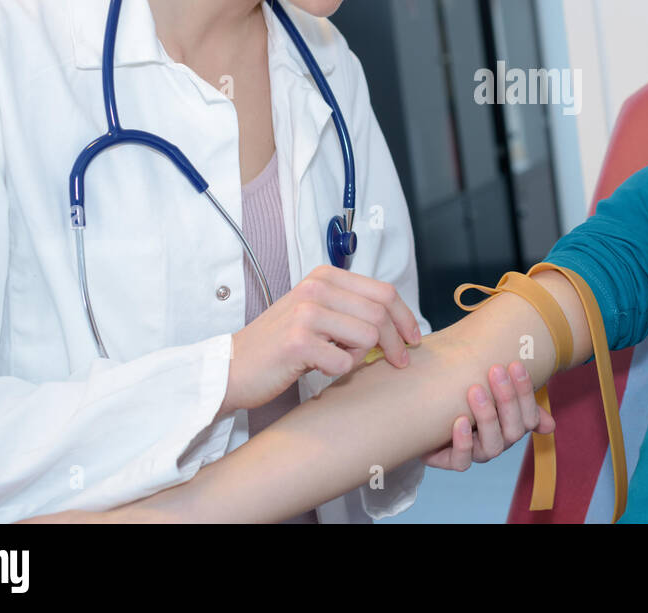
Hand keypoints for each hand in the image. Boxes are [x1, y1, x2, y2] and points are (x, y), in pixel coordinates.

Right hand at [221, 264, 421, 416]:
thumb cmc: (279, 344)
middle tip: (398, 361)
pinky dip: (340, 371)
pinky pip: (344, 362)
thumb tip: (399, 325)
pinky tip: (320, 368)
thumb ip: (352, 310)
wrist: (233, 367)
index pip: (384, 291)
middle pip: (381, 314)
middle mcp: (316, 288)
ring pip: (368, 336)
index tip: (413, 338)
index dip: (406, 317)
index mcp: (324, 276)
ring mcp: (306, 313)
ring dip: (362, 356)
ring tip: (340, 360)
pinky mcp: (299, 342)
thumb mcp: (316, 313)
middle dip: (396, 342)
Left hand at [423, 361, 554, 470]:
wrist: (431, 415)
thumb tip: (551, 425)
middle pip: (513, 431)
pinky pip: (462, 461)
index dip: (524, 392)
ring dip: (486, 417)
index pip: (529, 416)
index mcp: (511, 426)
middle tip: (495, 370)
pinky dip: (463, 442)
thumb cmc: (467, 400)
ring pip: (492, 446)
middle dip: (506, 399)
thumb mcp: (491, 392)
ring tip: (475, 390)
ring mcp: (476, 453)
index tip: (515, 364)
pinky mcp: (452, 461)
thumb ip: (516, 397)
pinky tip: (460, 420)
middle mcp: (498, 442)